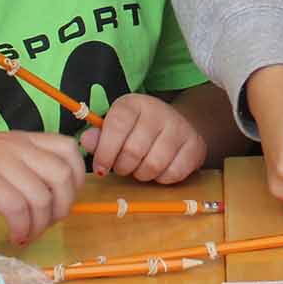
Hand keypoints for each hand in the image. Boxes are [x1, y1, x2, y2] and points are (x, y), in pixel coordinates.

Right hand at [0, 131, 85, 244]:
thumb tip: (50, 199)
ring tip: (27, 234)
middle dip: (63, 206)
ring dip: (41, 224)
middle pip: (62, 175)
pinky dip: (22, 228)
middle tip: (46, 224)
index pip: (68, 148)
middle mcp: (14, 146)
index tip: (63, 200)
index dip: (76, 177)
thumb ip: (23, 172)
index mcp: (20, 138)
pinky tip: (14, 237)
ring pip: (42, 196)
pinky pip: (17, 208)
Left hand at [81, 94, 207, 184]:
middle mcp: (158, 111)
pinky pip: (173, 174)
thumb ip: (98, 137)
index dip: (105, 152)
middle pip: (133, 152)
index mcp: (133, 104)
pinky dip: (162, 179)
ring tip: (140, 168)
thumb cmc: (137, 130)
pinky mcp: (196, 145)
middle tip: (123, 167)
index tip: (101, 167)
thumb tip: (86, 141)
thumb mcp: (114, 128)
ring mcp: (180, 128)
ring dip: (142, 174)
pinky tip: (159, 170)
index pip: (116, 127)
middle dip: (123, 167)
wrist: (177, 125)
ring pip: (153, 166)